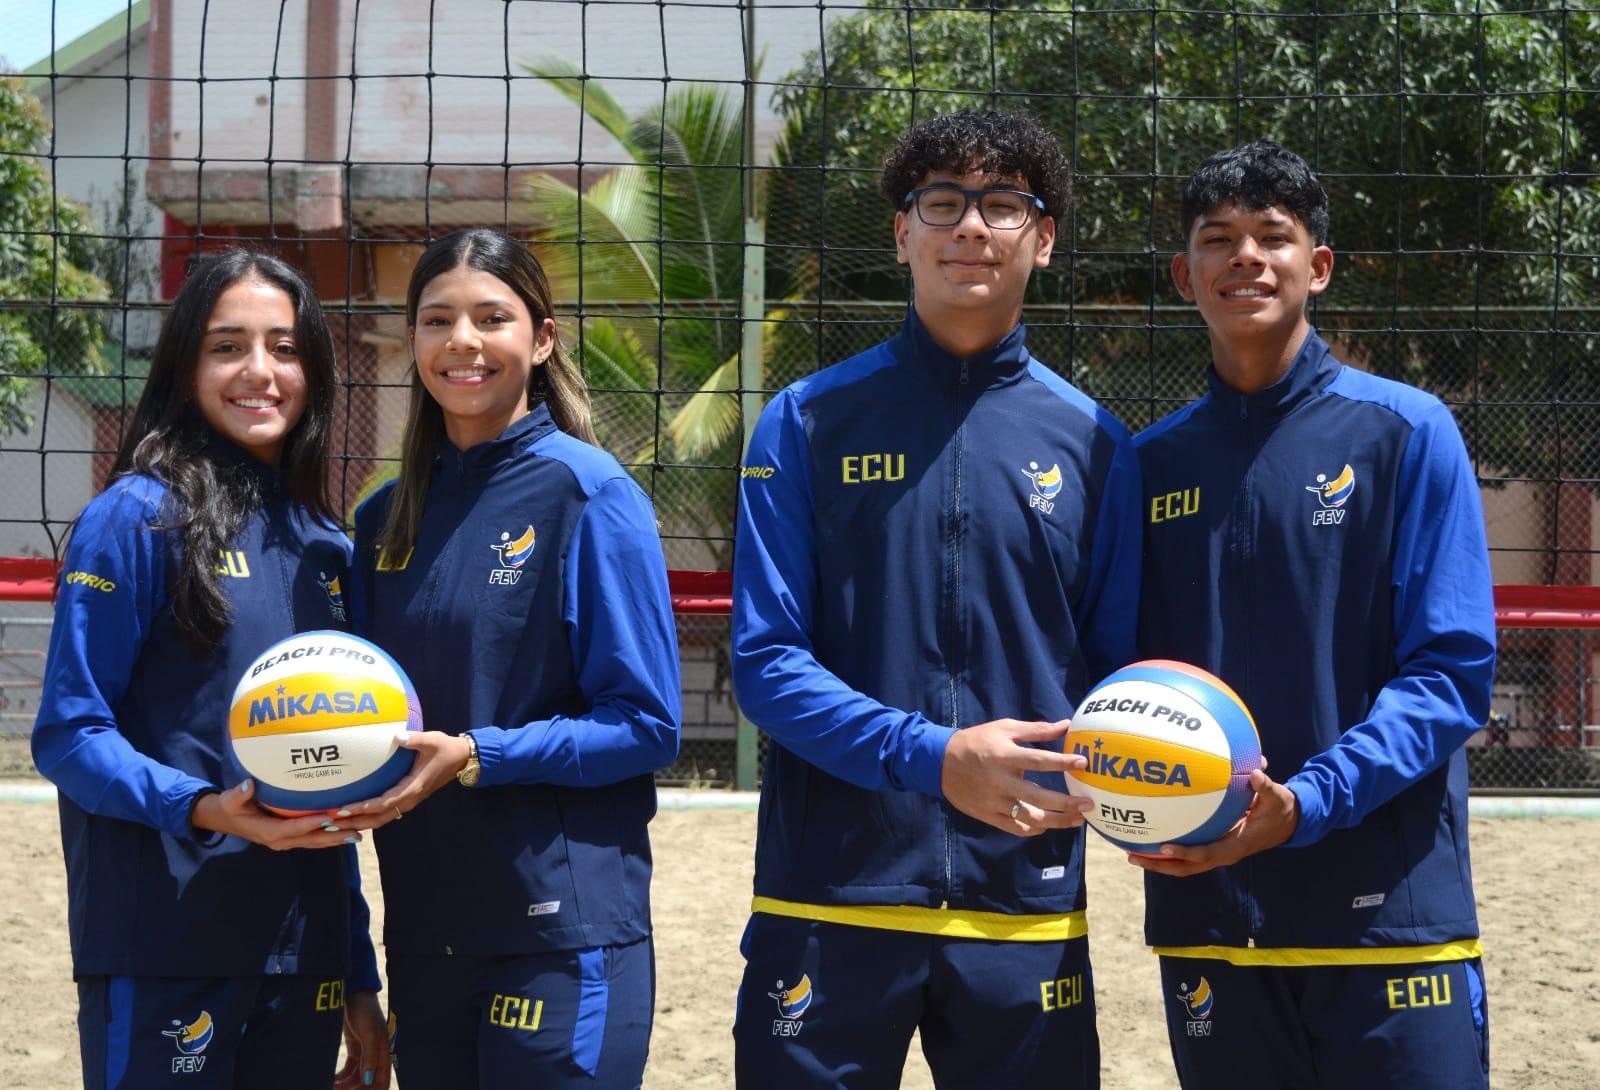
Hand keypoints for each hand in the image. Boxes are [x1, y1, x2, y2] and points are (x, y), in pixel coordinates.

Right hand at [190, 779, 360, 849]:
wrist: (226, 820)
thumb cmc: (229, 808)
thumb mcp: (229, 801)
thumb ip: (238, 794)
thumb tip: (248, 784)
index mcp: (267, 831)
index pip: (292, 829)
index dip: (310, 824)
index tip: (328, 817)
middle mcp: (279, 840)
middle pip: (310, 839)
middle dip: (333, 836)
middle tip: (355, 831)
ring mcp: (286, 841)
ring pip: (315, 842)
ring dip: (336, 839)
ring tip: (358, 835)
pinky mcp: (290, 838)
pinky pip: (313, 839)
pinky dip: (329, 836)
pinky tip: (346, 832)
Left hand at [332, 990, 390, 1089]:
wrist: (353, 993)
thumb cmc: (364, 1010)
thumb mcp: (369, 1034)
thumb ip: (370, 1058)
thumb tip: (368, 1080)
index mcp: (384, 1051)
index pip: (382, 1080)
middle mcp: (376, 1054)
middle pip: (367, 1081)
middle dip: (353, 1089)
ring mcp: (365, 1051)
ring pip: (356, 1077)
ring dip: (344, 1085)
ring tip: (330, 1086)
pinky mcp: (355, 1048)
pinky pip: (349, 1070)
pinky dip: (340, 1077)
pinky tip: (331, 1080)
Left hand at [346, 731, 473, 828]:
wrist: (461, 759)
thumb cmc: (445, 749)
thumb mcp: (432, 740)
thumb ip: (415, 739)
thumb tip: (397, 736)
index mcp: (414, 787)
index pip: (386, 802)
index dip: (366, 807)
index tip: (346, 808)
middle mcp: (410, 798)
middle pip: (379, 818)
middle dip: (356, 821)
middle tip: (332, 821)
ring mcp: (408, 801)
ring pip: (382, 819)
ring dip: (361, 822)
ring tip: (338, 823)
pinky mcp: (407, 798)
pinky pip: (385, 813)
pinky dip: (369, 817)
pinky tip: (355, 815)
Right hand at [940, 718, 1094, 835]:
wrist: (940, 762)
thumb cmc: (977, 741)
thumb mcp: (1004, 728)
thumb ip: (1035, 729)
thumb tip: (1066, 725)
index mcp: (1003, 756)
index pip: (1038, 761)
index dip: (1062, 762)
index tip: (1083, 763)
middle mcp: (999, 781)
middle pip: (1038, 797)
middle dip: (1066, 803)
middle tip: (1088, 804)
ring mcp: (993, 801)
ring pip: (1029, 817)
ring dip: (1056, 821)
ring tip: (1077, 820)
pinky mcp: (988, 815)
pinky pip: (1015, 827)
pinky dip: (1034, 829)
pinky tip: (1048, 826)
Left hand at [1127, 768, 1298, 876]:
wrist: (1287, 823)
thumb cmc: (1279, 808)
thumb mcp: (1277, 797)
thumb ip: (1265, 786)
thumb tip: (1256, 772)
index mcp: (1236, 845)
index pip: (1207, 854)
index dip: (1186, 853)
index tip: (1164, 847)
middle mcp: (1223, 854)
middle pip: (1186, 868)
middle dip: (1159, 865)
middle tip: (1132, 856)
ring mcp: (1217, 854)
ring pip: (1183, 866)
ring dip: (1158, 862)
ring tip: (1130, 853)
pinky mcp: (1213, 848)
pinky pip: (1187, 855)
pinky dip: (1168, 852)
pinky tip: (1149, 838)